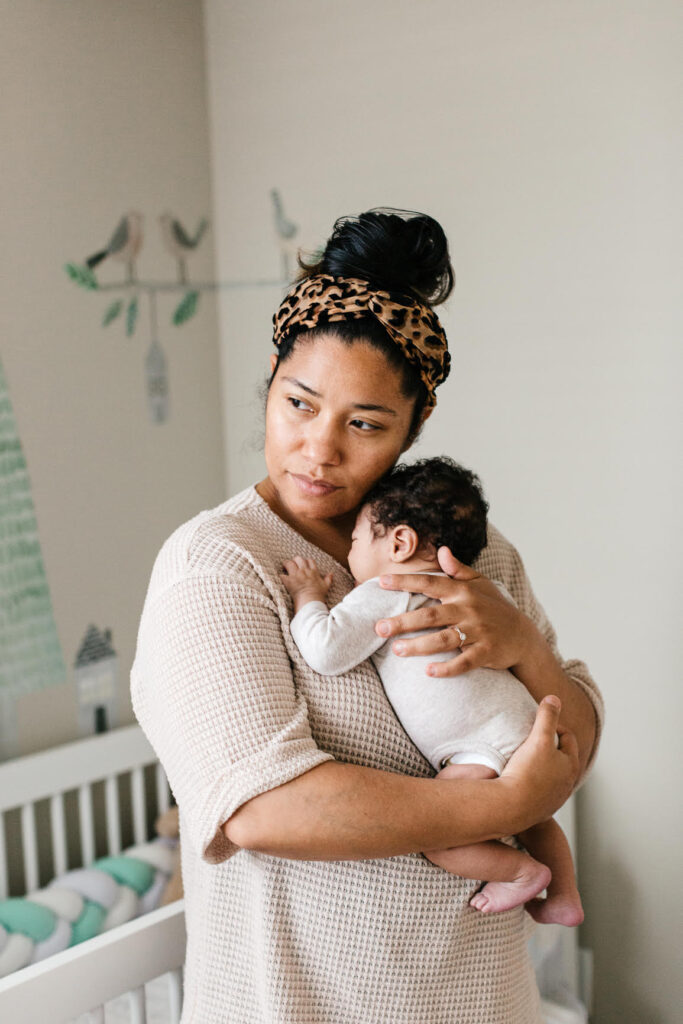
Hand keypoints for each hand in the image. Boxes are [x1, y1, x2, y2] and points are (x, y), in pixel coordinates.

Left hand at [281, 556, 332, 609]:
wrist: (310, 602)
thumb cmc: (318, 595)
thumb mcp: (326, 586)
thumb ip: (328, 579)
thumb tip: (331, 574)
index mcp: (313, 571)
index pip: (309, 560)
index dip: (306, 561)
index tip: (304, 565)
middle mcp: (304, 571)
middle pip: (298, 559)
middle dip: (295, 560)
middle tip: (293, 565)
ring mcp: (296, 575)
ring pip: (289, 563)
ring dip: (286, 564)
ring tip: (285, 567)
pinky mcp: (288, 581)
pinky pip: (282, 575)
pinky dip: (281, 576)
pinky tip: (281, 577)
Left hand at [375, 546, 536, 676]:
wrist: (523, 636)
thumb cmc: (495, 608)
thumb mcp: (481, 583)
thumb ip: (459, 569)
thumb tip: (442, 550)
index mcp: (463, 591)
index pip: (429, 583)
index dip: (405, 582)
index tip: (381, 582)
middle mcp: (468, 609)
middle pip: (430, 615)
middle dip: (403, 621)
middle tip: (379, 627)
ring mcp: (478, 631)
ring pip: (444, 639)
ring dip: (419, 646)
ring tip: (396, 650)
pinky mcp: (486, 652)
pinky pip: (464, 662)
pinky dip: (447, 668)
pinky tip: (428, 672)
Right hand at [500, 696, 579, 829]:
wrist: (510, 807)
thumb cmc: (527, 772)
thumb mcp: (539, 737)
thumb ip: (547, 716)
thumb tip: (554, 697)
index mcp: (571, 766)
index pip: (568, 737)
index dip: (554, 725)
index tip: (537, 723)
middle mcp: (567, 785)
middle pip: (561, 758)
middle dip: (549, 746)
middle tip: (531, 739)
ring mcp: (554, 799)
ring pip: (550, 776)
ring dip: (541, 766)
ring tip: (524, 758)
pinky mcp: (539, 810)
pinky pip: (538, 791)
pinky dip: (532, 782)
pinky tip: (518, 778)